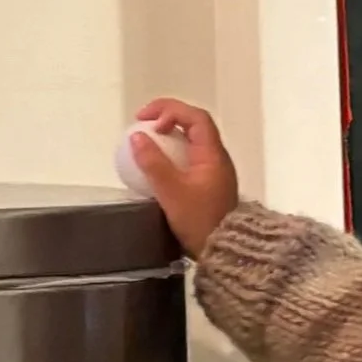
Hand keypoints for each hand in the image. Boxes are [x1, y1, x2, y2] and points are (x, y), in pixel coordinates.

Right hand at [130, 99, 238, 259]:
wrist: (225, 252)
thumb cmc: (200, 221)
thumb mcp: (171, 192)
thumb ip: (153, 163)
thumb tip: (137, 137)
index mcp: (213, 154)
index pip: (195, 117)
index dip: (169, 109)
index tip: (145, 119)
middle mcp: (218, 159)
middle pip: (194, 126)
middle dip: (167, 119)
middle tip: (143, 127)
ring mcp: (215, 172)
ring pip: (192, 143)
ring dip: (169, 138)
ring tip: (147, 144)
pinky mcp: (210, 186)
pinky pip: (190, 159)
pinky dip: (172, 155)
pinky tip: (157, 167)